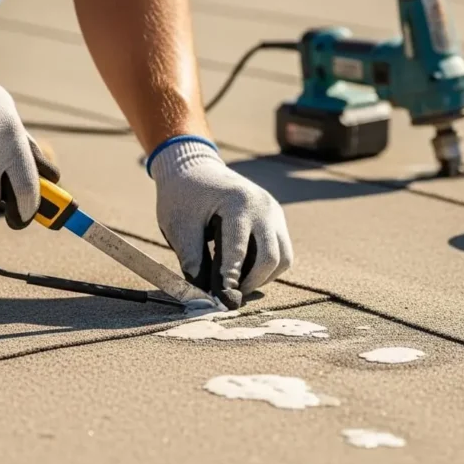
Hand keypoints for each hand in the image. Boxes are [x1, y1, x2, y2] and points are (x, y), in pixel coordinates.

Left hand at [150, 137, 293, 308]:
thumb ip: (192, 260)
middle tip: (232, 295)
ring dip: (264, 277)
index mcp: (238, 203)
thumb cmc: (182, 195)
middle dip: (252, 282)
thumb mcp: (179, 226)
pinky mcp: (275, 218)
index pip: (240, 250)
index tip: (222, 298)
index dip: (231, 278)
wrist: (193, 166)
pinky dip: (268, 266)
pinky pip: (281, 249)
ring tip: (240, 285)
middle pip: (272, 257)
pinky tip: (247, 272)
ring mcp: (273, 212)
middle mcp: (263, 206)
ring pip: (284, 257)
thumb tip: (203, 296)